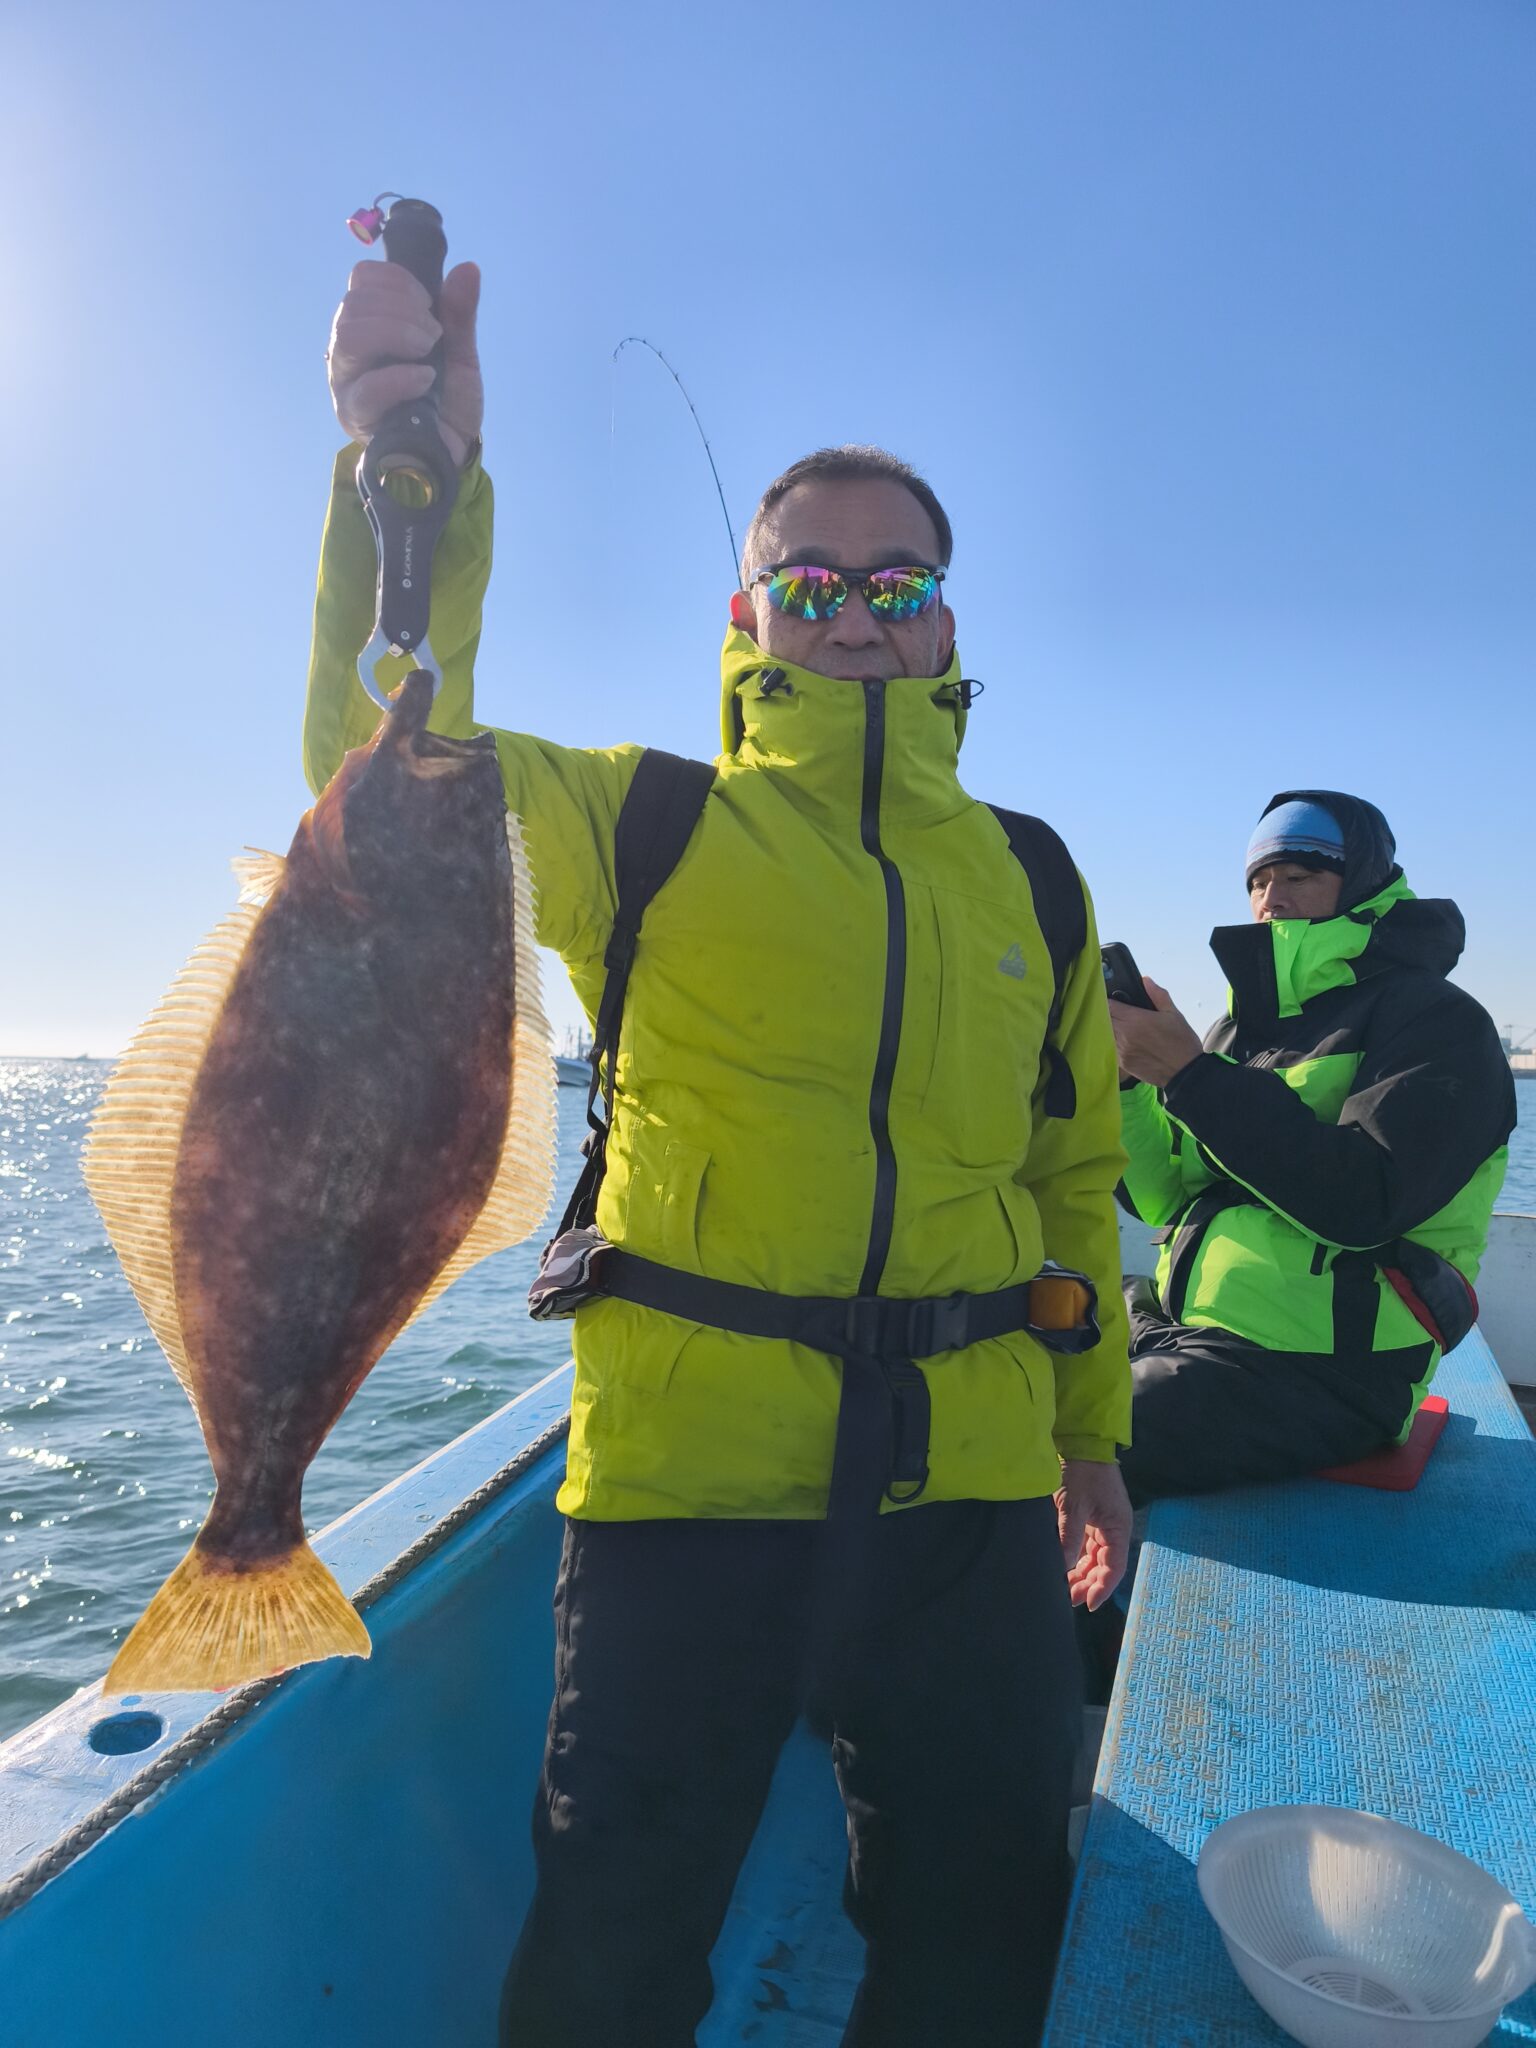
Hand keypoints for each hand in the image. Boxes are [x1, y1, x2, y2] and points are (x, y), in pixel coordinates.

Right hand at [327, 259, 483, 468]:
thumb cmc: (446, 402)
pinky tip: (425, 380)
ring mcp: (346, 383)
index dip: (398, 281)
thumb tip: (469, 269)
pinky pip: (366, 387)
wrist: (451, 453)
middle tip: (432, 336)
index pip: (362, 278)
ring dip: (395, 334)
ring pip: (349, 336)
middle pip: (354, 303)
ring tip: (426, 354)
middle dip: (402, 310)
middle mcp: (348, 349)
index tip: (429, 303)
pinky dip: (400, 377)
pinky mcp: (354, 416)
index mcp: (369, 324)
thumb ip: (459, 314)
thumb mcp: (459, 354)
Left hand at [1056, 1458, 1131, 1611]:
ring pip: (1094, 1557)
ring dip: (1081, 1573)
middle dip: (1088, 1583)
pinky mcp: (1089, 1517)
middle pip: (1104, 1565)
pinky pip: (1085, 1545)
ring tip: (1064, 1588)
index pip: (1114, 1567)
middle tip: (1069, 1599)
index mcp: (1118, 1527)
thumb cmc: (1082, 1472)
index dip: (1102, 1588)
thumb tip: (1064, 1567)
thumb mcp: (1074, 1505)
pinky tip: (1063, 1567)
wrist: (1080, 1442)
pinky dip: (1075, 1558)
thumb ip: (1069, 1537)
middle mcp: (1113, 1528)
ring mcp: (1101, 1523)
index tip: (1088, 1605)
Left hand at [1108, 977, 1203, 1087]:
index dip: (1109, 1000)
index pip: (1109, 1005)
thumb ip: (1157, 995)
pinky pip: (1111, 1048)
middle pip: (1104, 1019)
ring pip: (1106, 1034)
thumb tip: (1145, 980)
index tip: (1114, 999)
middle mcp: (1124, 1035)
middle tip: (1119, 1012)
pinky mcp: (1123, 1064)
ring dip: (1111, 1029)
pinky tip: (1126, 1042)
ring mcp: (1121, 1051)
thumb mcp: (1173, 1014)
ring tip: (1123, 1027)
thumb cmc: (1181, 1042)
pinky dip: (1114, 1043)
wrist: (1185, 1072)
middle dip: (1109, 1014)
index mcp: (1135, 1020)